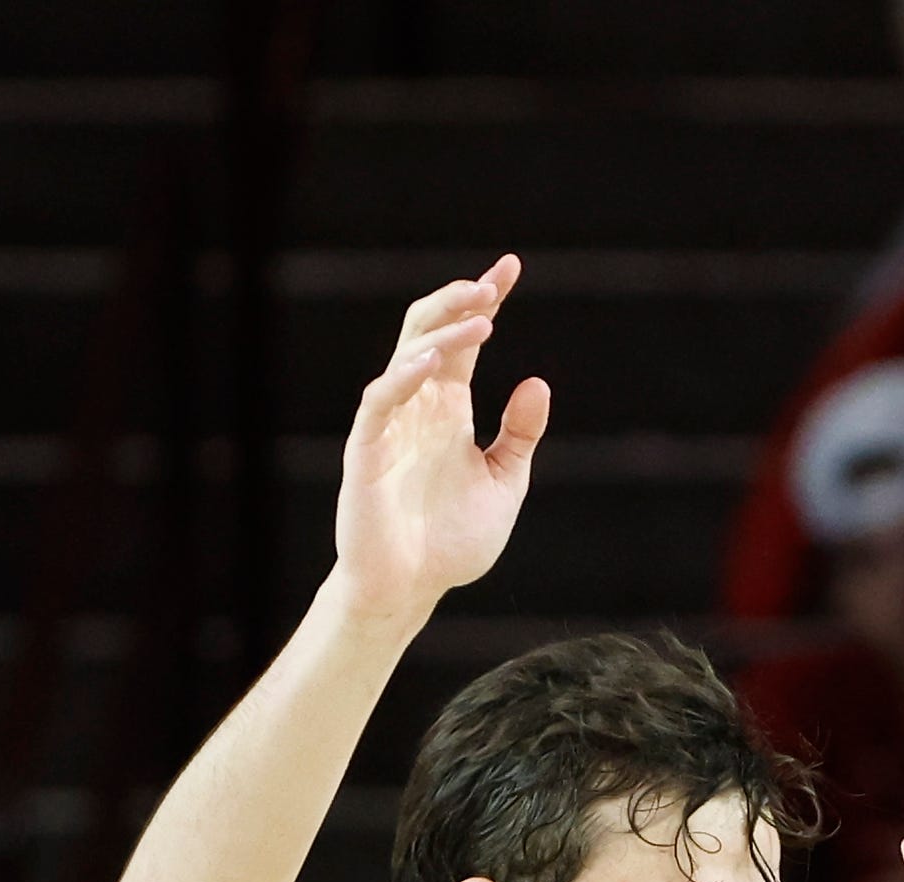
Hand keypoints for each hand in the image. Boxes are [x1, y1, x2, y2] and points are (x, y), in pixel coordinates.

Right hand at [335, 257, 552, 620]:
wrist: (410, 590)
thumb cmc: (451, 542)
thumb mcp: (504, 482)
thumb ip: (520, 435)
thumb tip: (537, 383)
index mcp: (448, 408)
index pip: (464, 340)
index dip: (484, 301)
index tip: (510, 269)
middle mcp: (418, 406)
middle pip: (430, 330)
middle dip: (459, 301)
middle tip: (492, 284)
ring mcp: (390, 424)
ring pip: (407, 355)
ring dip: (444, 331)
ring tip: (483, 318)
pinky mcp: (367, 450)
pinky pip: (380, 401)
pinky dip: (404, 376)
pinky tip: (435, 359)